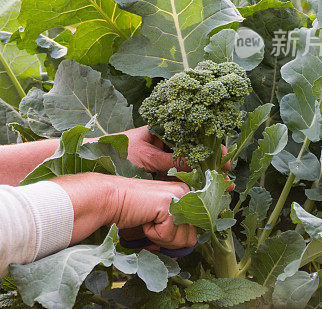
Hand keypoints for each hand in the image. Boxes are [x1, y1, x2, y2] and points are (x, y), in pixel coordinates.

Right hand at [53, 173, 195, 248]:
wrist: (110, 199)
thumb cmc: (131, 211)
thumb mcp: (159, 221)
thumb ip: (174, 233)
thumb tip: (183, 252)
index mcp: (186, 196)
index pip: (193, 233)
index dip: (174, 240)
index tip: (157, 228)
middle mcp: (187, 194)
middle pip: (191, 239)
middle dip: (168, 241)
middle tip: (150, 227)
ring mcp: (179, 197)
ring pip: (181, 240)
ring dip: (160, 238)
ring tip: (147, 220)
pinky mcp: (169, 204)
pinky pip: (167, 235)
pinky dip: (153, 234)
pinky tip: (144, 218)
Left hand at [105, 126, 230, 174]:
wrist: (94, 162)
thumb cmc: (117, 152)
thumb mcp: (147, 156)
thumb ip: (171, 161)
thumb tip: (198, 166)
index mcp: (162, 131)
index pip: (193, 136)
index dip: (211, 146)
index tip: (225, 156)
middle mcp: (165, 143)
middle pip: (194, 151)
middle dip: (211, 162)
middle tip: (227, 173)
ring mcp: (162, 158)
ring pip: (188, 165)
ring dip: (203, 174)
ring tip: (220, 185)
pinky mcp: (158, 172)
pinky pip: (178, 175)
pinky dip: (190, 182)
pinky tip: (202, 190)